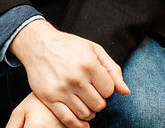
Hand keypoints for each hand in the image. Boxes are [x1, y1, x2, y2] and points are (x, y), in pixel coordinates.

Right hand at [9, 20, 128, 127]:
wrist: (38, 44)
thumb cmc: (69, 46)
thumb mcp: (94, 50)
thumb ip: (113, 70)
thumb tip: (125, 92)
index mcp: (89, 64)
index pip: (109, 90)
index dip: (106, 89)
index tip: (99, 84)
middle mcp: (76, 78)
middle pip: (98, 105)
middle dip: (98, 101)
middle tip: (91, 94)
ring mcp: (61, 89)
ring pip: (85, 114)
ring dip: (88, 112)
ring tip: (84, 102)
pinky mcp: (49, 98)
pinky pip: (68, 119)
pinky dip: (78, 125)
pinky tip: (82, 123)